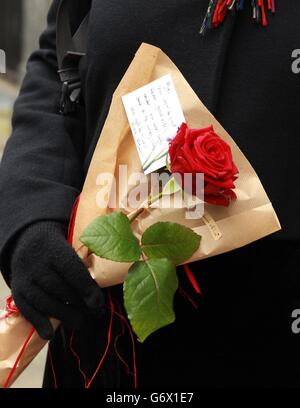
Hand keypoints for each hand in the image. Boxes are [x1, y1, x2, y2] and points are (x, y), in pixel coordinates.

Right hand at [10, 221, 104, 339]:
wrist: (26, 242)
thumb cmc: (58, 249)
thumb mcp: (70, 247)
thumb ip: (82, 265)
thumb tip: (98, 294)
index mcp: (55, 250)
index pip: (73, 271)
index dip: (87, 290)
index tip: (99, 304)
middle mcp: (37, 264)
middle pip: (60, 289)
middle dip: (79, 304)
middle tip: (95, 314)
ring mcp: (25, 279)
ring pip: (45, 302)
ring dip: (64, 315)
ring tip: (80, 323)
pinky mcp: (17, 292)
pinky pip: (27, 310)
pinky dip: (39, 324)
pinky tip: (50, 334)